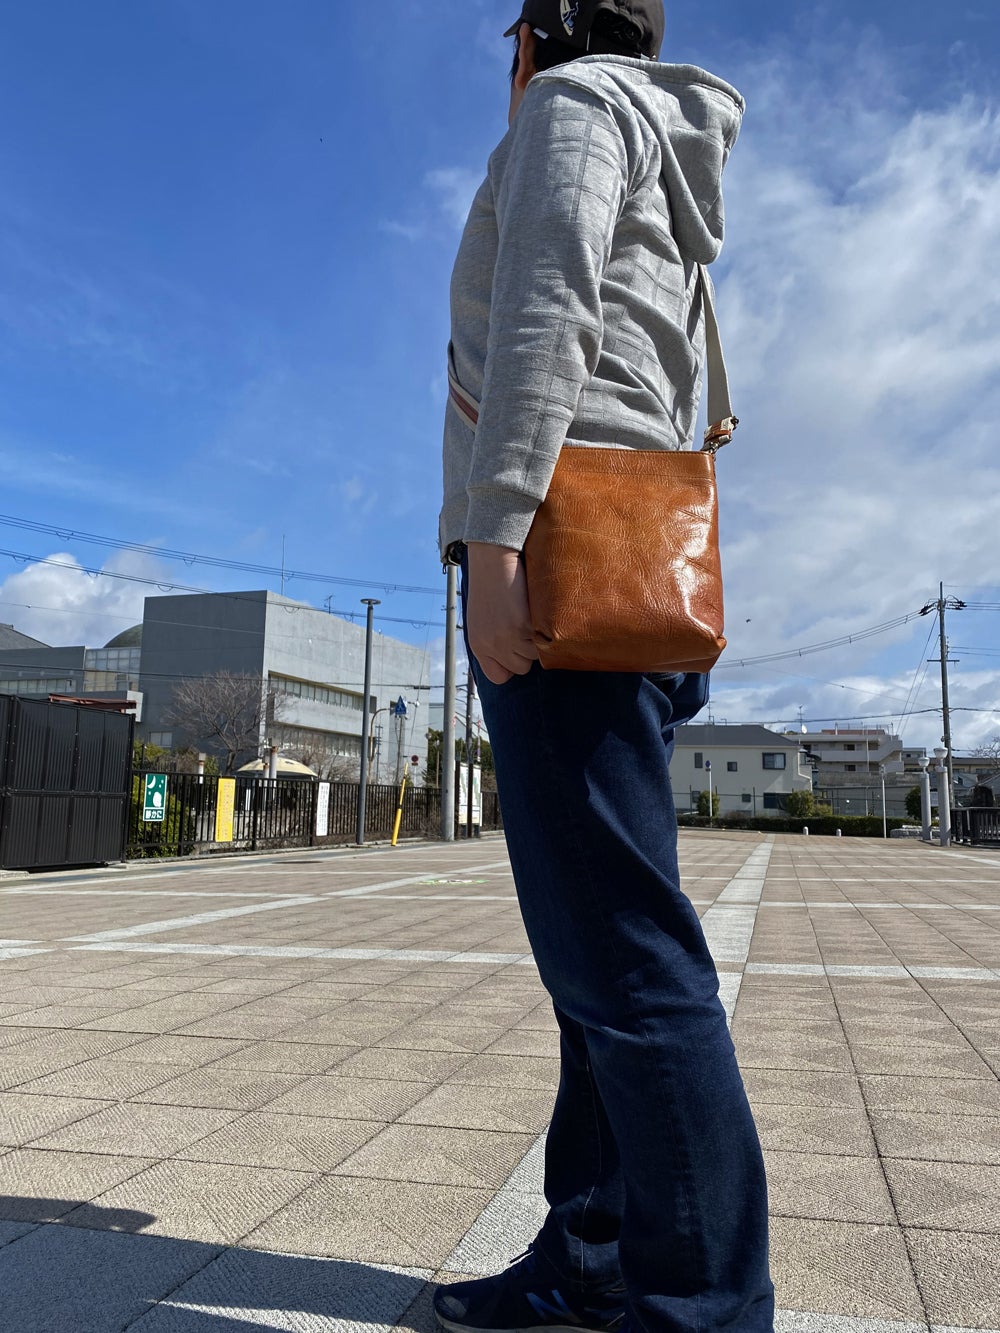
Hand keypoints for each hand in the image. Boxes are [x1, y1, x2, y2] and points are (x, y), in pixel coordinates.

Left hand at [466, 542, 538, 684]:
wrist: (493, 558)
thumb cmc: (490, 585)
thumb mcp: (483, 619)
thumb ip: (493, 641)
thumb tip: (513, 657)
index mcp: (478, 645)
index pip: (498, 676)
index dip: (511, 665)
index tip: (516, 650)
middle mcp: (490, 645)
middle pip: (521, 668)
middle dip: (527, 651)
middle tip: (525, 626)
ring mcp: (507, 636)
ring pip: (536, 655)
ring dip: (538, 638)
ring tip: (531, 616)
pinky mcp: (523, 624)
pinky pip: (544, 638)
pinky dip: (545, 626)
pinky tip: (535, 609)